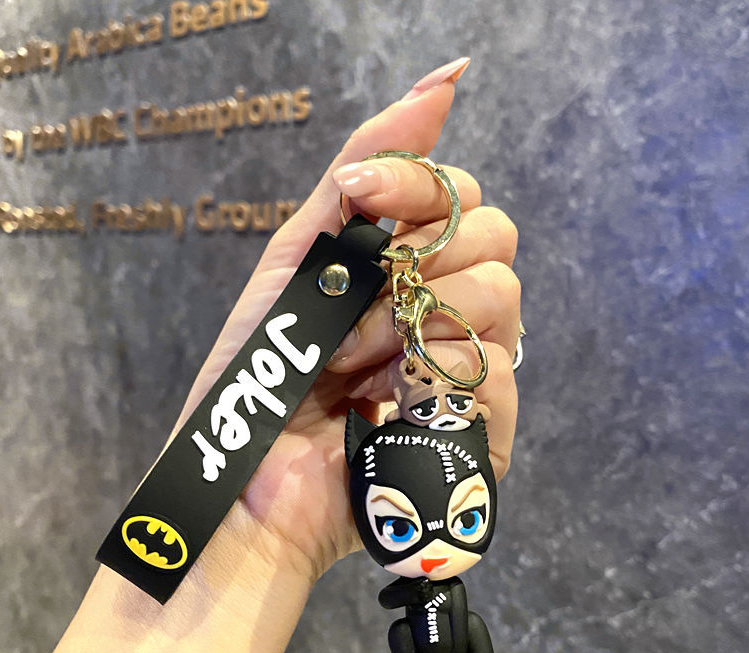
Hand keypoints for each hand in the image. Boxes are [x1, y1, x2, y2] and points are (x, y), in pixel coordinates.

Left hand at [174, 61, 519, 584]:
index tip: (363, 197)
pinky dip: (434, 378)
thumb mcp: (300, 256)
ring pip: (500, 298)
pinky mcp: (479, 436)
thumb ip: (366, 171)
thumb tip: (447, 80)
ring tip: (360, 366)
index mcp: (412, 272)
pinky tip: (389, 403)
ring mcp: (469, 372)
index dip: (418, 185)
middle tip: (355, 312)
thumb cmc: (263, 368)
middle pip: (496, 238)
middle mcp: (450, 314)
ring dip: (413, 323)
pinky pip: (498, 375)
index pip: (460, 196)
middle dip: (416, 263)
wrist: (247, 476)